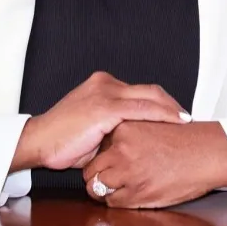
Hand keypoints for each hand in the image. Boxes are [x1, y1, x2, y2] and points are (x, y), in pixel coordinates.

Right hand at [11, 72, 191, 172]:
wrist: (39, 142)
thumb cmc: (62, 141)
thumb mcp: (92, 128)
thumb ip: (113, 126)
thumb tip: (134, 138)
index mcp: (102, 84)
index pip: (140, 90)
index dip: (160, 102)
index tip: (174, 115)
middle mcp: (105, 83)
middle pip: (149, 90)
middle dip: (171, 103)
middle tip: (187, 118)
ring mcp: (106, 93)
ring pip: (150, 97)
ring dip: (172, 109)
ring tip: (187, 120)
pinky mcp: (105, 108)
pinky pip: (142, 109)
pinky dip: (163, 115)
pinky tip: (176, 122)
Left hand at [82, 121, 226, 208]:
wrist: (207, 153)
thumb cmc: (185, 140)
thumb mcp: (152, 122)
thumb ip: (130, 131)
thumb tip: (111, 142)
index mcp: (124, 128)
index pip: (97, 144)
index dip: (101, 154)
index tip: (108, 159)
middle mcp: (121, 150)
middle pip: (93, 167)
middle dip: (97, 174)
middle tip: (106, 176)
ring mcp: (128, 172)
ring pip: (97, 186)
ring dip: (103, 189)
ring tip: (116, 188)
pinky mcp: (137, 192)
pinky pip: (113, 201)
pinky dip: (117, 200)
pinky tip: (130, 194)